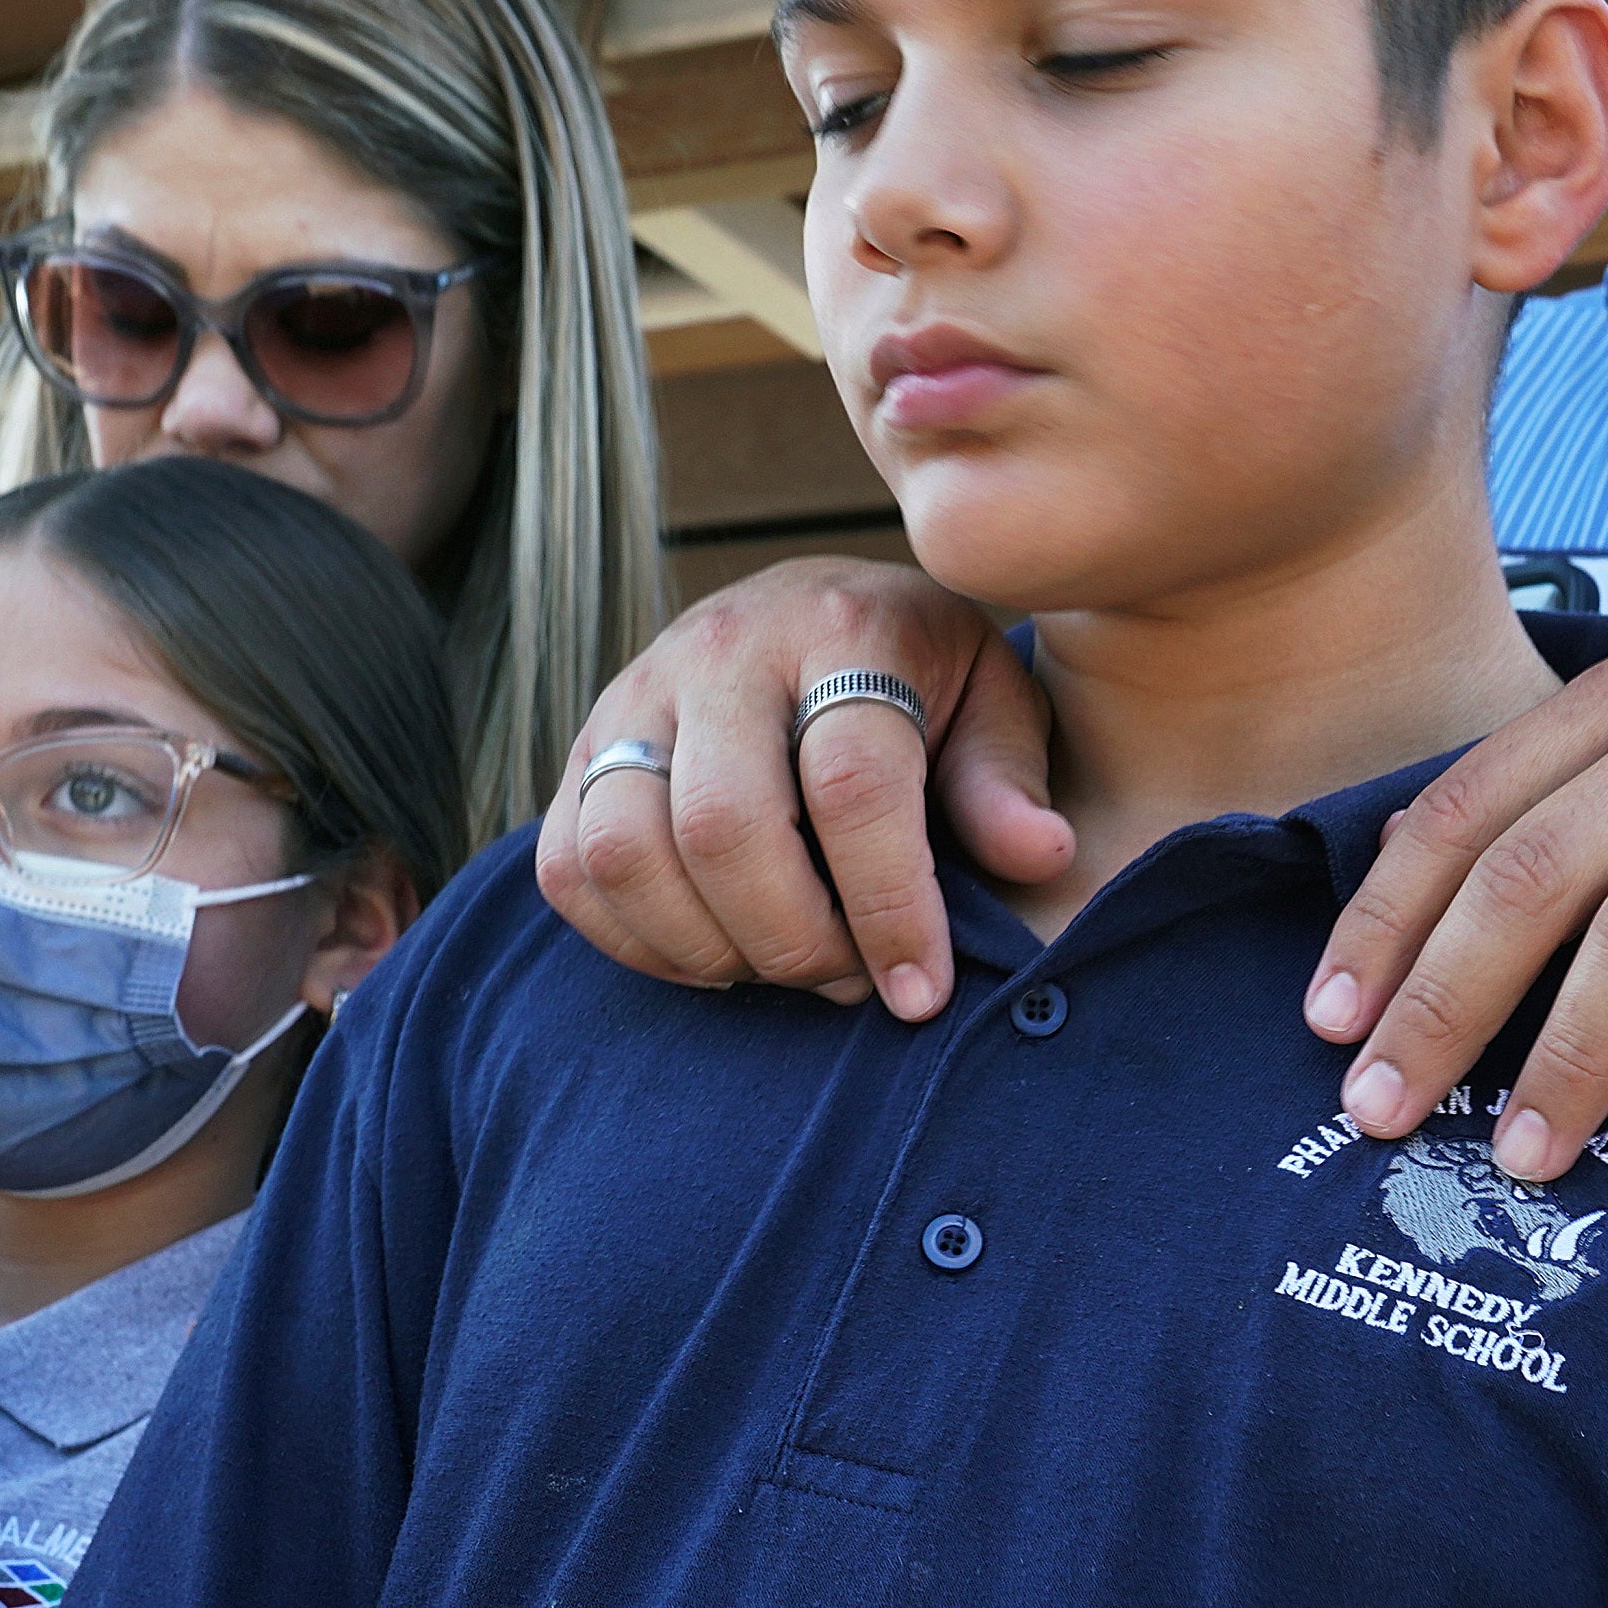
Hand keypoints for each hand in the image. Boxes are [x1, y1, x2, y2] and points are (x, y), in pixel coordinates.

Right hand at [533, 557, 1069, 1020]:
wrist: (824, 616)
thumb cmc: (923, 682)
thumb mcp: (992, 706)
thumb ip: (1006, 781)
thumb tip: (1040, 857)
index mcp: (843, 628)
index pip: (852, 782)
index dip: (889, 907)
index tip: (920, 991)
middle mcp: (721, 650)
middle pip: (722, 825)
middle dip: (791, 940)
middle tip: (848, 980)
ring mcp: (634, 696)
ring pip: (624, 852)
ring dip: (708, 947)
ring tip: (784, 963)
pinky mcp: (580, 751)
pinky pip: (567, 870)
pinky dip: (636, 941)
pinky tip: (716, 950)